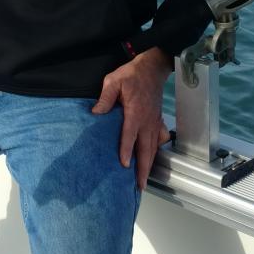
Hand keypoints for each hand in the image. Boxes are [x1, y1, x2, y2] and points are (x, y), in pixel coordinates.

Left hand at [92, 47, 172, 190]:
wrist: (153, 68)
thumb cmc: (132, 74)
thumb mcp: (114, 81)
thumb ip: (105, 97)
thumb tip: (96, 113)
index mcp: (135, 112)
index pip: (130, 135)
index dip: (126, 150)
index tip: (124, 165)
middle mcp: (147, 121)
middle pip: (146, 149)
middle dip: (143, 168)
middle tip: (139, 186)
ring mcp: (154, 122)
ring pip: (153, 148)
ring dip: (149, 165)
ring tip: (144, 181)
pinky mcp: (157, 121)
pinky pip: (158, 140)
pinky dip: (155, 152)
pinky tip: (151, 161)